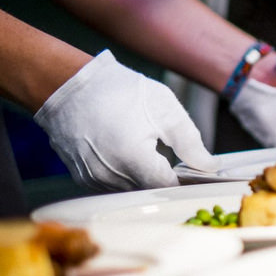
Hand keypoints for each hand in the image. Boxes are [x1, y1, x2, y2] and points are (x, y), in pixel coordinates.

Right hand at [35, 50, 217, 190]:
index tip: (199, 171)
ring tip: (148, 150)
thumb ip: (190, 142)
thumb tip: (209, 166)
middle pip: (151, 190)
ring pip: (132, 189)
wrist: (66, 85)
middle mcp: (111, 176)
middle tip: (177, 158)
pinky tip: (127, 152)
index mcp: (134, 160)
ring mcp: (94, 179)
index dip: (187, 180)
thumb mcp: (163, 108)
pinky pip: (113, 184)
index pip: (171, 186)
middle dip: (166, 177)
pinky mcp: (83, 177)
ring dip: (144, 176)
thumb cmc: (116, 91)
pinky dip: (125, 174)